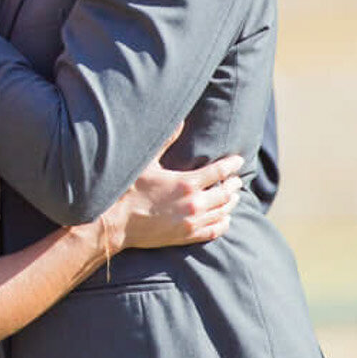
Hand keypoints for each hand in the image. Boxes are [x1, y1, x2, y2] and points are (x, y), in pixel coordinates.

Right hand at [98, 141, 244, 257]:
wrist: (117, 223)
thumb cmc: (130, 190)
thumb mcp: (147, 163)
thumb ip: (166, 142)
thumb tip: (179, 121)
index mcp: (186, 183)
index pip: (219, 171)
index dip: (231, 165)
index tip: (238, 161)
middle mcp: (194, 203)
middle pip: (225, 193)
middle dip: (233, 184)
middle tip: (236, 179)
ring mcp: (192, 221)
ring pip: (223, 211)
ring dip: (231, 202)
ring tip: (234, 196)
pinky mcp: (187, 236)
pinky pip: (214, 230)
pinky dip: (223, 223)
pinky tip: (225, 218)